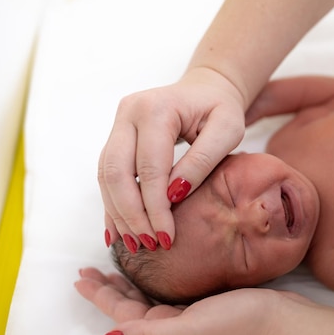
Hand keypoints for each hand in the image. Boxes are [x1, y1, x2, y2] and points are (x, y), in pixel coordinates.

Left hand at [75, 267, 306, 334]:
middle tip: (90, 269)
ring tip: (114, 268)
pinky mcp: (206, 302)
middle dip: (109, 288)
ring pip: (149, 297)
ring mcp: (190, 314)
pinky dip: (155, 278)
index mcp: (165, 333)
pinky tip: (156, 268)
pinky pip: (169, 289)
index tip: (81, 276)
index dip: (100, 295)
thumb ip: (149, 334)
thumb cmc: (237, 324)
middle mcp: (173, 325)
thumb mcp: (188, 330)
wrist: (280, 321)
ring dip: (129, 283)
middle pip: (131, 305)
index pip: (122, 313)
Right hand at [98, 67, 245, 250]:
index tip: (167, 236)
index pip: (150, 167)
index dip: (155, 206)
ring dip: (119, 213)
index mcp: (157, 108)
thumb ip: (202, 161)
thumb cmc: (221, 110)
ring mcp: (118, 124)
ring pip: (106, 176)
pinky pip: (107, 174)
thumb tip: (173, 195)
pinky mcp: (116, 137)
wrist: (207, 89)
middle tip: (150, 243)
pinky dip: (113, 204)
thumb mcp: (227, 131)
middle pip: (116, 172)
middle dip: (131, 214)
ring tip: (136, 244)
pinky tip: (118, 231)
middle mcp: (129, 113)